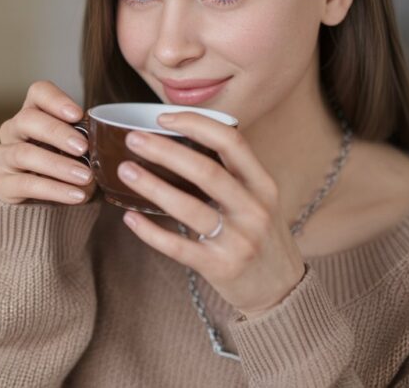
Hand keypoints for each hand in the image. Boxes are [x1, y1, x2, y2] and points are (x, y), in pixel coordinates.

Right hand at [0, 80, 95, 204]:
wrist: (49, 206)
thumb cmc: (67, 167)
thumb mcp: (78, 150)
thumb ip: (87, 139)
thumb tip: (107, 138)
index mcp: (34, 113)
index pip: (38, 93)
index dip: (56, 100)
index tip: (78, 115)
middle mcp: (13, 130)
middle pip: (28, 119)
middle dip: (58, 132)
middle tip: (83, 147)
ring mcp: (3, 156)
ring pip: (23, 153)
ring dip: (58, 165)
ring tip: (85, 177)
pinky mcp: (1, 184)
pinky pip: (25, 184)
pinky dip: (54, 189)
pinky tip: (76, 195)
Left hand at [117, 111, 305, 318]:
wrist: (282, 290)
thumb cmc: (262, 236)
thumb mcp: (260, 199)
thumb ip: (232, 174)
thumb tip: (183, 140)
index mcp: (263, 184)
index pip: (232, 142)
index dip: (196, 124)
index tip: (163, 117)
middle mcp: (254, 209)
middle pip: (206, 171)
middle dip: (166, 151)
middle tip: (134, 139)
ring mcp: (238, 240)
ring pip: (189, 208)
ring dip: (153, 187)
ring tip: (126, 170)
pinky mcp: (220, 268)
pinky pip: (179, 247)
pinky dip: (150, 232)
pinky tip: (130, 217)